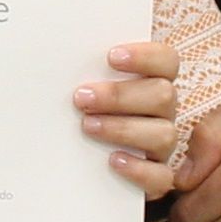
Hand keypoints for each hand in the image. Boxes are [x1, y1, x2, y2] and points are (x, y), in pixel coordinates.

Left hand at [75, 38, 179, 203]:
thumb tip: (53, 43)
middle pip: (163, 95)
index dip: (145, 56)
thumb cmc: (82, 108)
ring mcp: (162, 144)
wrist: (75, 157)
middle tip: (82, 97)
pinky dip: (138, 169)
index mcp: (151, 80)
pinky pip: (161, 177)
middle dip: (120, 95)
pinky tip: (113, 160)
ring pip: (164, 134)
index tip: (111, 57)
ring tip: (88, 126)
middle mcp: (162, 111)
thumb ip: (83, 66)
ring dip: (124, 129)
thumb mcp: (84, 82)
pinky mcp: (157, 178)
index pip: (167, 60)